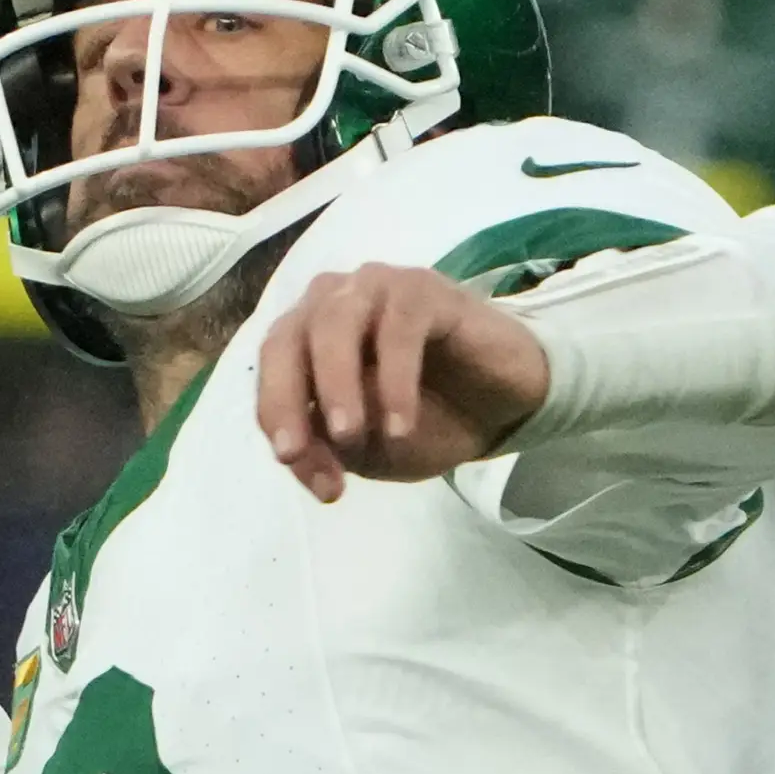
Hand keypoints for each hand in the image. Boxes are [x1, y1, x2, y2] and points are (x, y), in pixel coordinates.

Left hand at [257, 265, 550, 500]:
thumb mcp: (371, 451)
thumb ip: (329, 448)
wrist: (503, 402)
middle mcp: (331, 302)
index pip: (271, 376)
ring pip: (334, 324)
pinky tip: (402, 425)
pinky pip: (398, 328)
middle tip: (299, 454)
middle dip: (286, 401)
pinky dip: (394, 380)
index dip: (281, 428)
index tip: (320, 485)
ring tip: (352, 436)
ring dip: (336, 385)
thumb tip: (299, 454)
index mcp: (306, 336)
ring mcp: (376, 288)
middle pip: (286, 341)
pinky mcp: (424, 289)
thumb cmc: (429, 419)